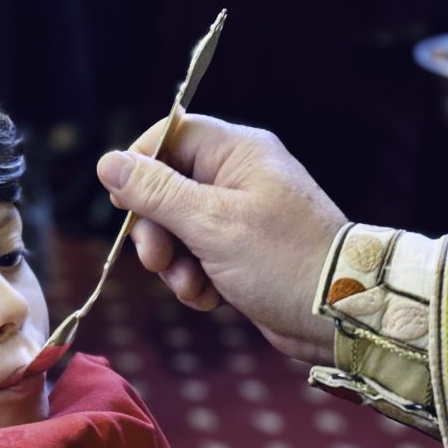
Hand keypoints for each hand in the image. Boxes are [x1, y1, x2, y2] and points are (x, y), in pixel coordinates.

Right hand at [97, 114, 344, 363]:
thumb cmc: (282, 259)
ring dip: (173, 263)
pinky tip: (208, 297)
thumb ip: (155, 192)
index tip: (122, 203)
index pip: (171, 135)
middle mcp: (238, 177)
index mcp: (237, 152)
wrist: (340, 312)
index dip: (140, 166)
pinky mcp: (241, 252)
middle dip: (155, 230)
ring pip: (177, 229)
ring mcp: (240, 216)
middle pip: (166, 188)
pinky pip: (196, 257)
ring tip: (191, 286)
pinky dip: (194, 279)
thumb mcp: (210, 223)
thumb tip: (106, 162)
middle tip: (156, 260)